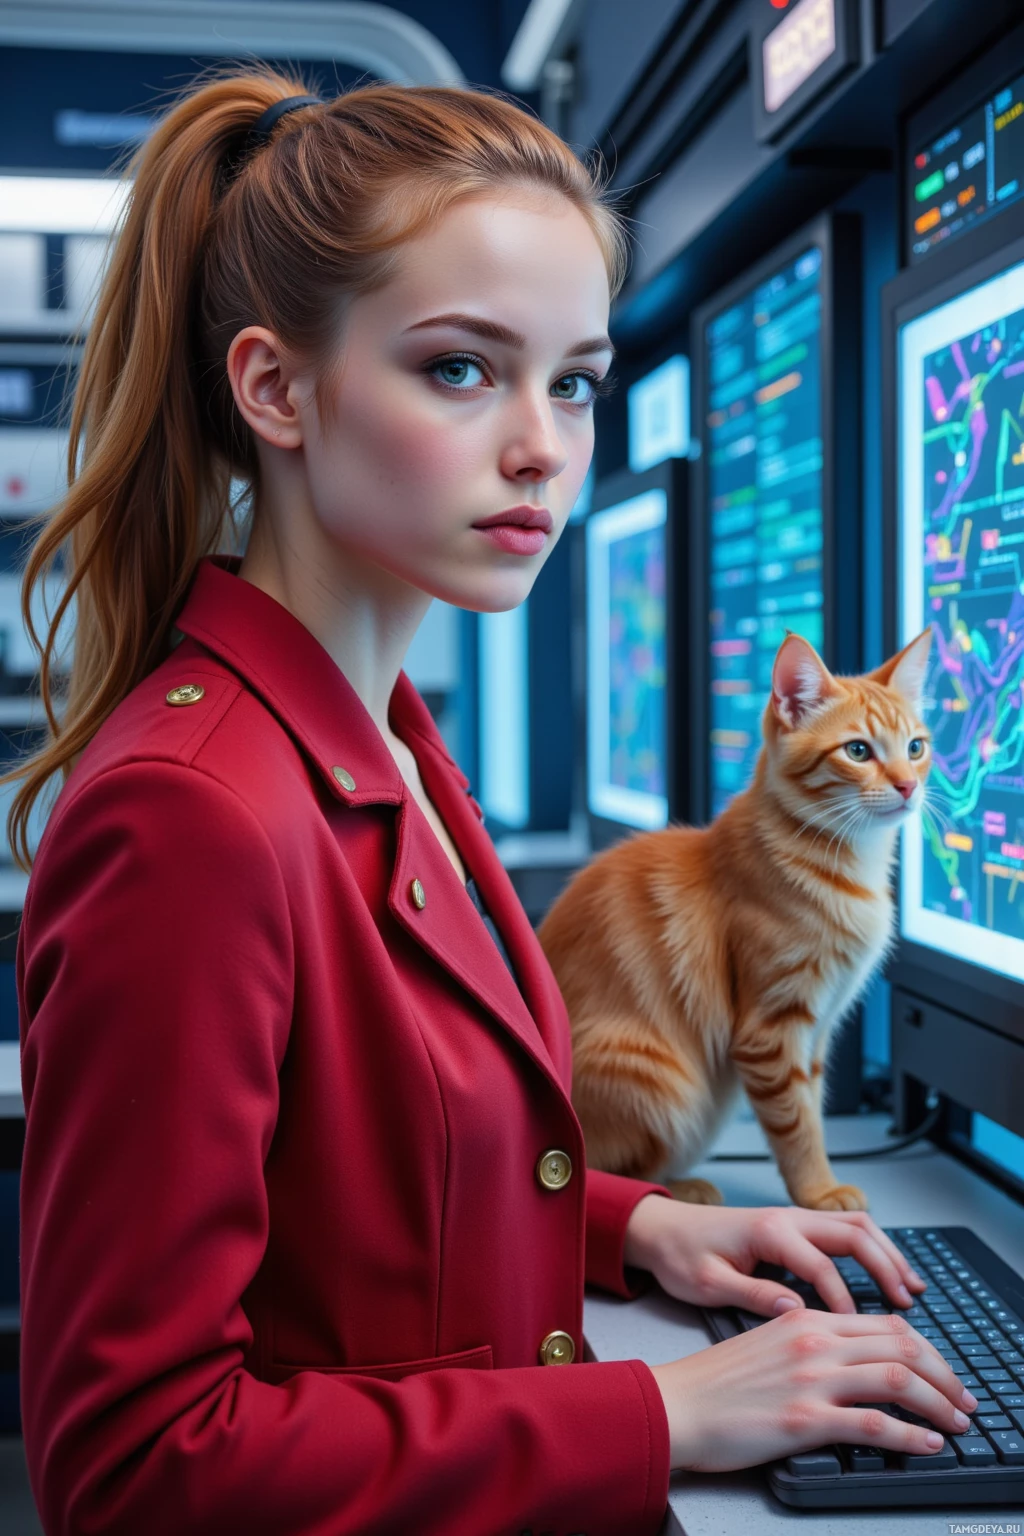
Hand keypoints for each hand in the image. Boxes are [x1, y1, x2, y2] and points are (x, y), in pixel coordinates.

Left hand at [623, 1195, 926, 1314]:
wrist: (660, 1229)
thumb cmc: (680, 1256)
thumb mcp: (707, 1283)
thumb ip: (752, 1295)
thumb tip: (795, 1312)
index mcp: (768, 1231)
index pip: (821, 1265)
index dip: (843, 1298)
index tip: (857, 1331)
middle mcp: (787, 1217)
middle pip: (853, 1233)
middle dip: (885, 1266)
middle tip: (908, 1302)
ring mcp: (793, 1218)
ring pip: (855, 1225)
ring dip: (886, 1253)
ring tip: (911, 1286)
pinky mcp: (793, 1226)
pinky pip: (844, 1230)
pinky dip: (871, 1249)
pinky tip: (885, 1272)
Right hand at [650, 1307, 975, 1471]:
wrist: (676, 1404)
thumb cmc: (715, 1382)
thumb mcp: (767, 1342)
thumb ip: (808, 1340)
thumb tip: (849, 1358)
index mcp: (806, 1319)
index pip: (884, 1324)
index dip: (924, 1349)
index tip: (942, 1372)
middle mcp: (814, 1340)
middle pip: (901, 1345)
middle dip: (943, 1375)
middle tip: (963, 1400)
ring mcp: (811, 1378)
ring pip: (896, 1378)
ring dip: (937, 1402)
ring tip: (956, 1423)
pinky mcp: (804, 1418)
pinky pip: (874, 1424)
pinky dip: (910, 1435)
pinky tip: (926, 1445)